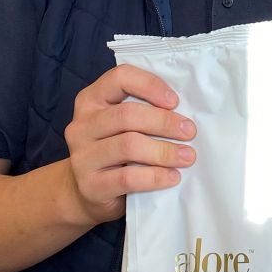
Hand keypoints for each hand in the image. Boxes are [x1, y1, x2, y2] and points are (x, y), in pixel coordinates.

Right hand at [63, 65, 195, 226]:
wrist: (86, 193)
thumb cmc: (114, 152)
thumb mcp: (121, 126)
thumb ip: (142, 111)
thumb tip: (184, 112)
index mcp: (91, 100)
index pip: (120, 78)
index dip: (150, 85)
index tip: (175, 101)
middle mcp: (81, 125)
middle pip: (127, 115)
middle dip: (164, 122)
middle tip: (189, 132)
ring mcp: (82, 157)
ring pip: (128, 145)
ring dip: (164, 151)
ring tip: (187, 156)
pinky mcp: (90, 186)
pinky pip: (128, 178)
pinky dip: (155, 176)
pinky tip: (172, 177)